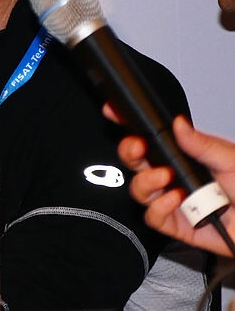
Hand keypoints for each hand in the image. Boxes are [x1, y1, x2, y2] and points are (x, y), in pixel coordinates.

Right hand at [107, 105, 234, 256]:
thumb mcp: (231, 159)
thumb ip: (203, 143)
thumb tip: (178, 123)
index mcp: (186, 157)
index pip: (152, 140)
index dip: (130, 127)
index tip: (115, 113)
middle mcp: (175, 177)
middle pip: (136, 163)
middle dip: (129, 152)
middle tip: (138, 148)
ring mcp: (173, 201)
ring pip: (139, 190)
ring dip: (146, 181)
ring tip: (166, 177)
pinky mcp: (176, 225)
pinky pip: (153, 217)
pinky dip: (159, 208)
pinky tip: (175, 200)